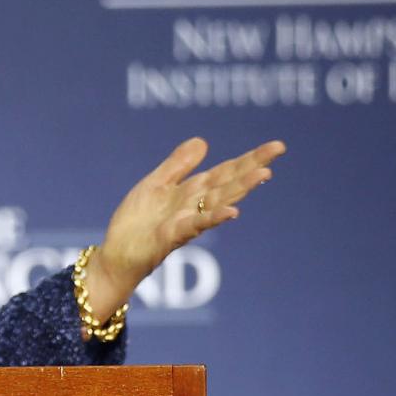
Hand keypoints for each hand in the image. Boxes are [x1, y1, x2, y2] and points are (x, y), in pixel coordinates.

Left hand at [86, 136, 286, 316]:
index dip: (250, 159)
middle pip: (228, 182)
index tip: (277, 146)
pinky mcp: (171, 236)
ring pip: (218, 201)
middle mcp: (194, 206)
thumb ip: (178, 166)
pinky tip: (232, 211)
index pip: (226, 172)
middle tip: (278, 150)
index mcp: (191, 191)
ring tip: (264, 175)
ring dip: (241, 188)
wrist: (116, 255)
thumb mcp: (155, 185)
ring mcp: (186, 221)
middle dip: (253, 167)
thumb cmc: (136, 223)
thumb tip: (204, 141)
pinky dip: (213, 218)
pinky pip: (195, 225)